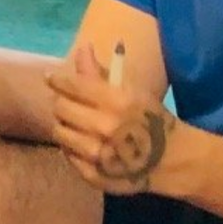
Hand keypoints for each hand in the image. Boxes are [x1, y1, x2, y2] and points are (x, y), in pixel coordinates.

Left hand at [46, 44, 178, 195]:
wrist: (172, 160)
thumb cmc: (151, 120)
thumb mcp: (131, 92)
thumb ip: (100, 74)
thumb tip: (81, 48)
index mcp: (117, 102)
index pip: (74, 86)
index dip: (58, 80)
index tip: (51, 78)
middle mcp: (105, 128)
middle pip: (61, 108)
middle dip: (62, 102)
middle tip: (67, 102)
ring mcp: (98, 154)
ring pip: (59, 132)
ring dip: (64, 124)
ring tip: (75, 122)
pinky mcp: (93, 175)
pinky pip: (67, 155)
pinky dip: (71, 146)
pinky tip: (82, 142)